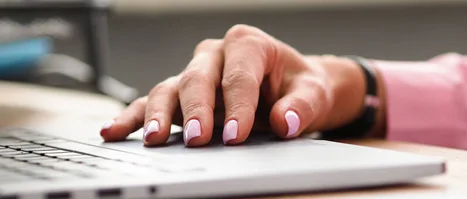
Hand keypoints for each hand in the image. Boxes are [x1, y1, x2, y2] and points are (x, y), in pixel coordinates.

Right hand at [99, 24, 383, 146]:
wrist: (292, 88)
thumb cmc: (300, 87)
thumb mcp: (313, 94)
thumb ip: (301, 107)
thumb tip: (284, 122)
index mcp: (248, 45)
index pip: (239, 76)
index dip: (237, 106)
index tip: (235, 136)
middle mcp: (216, 55)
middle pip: (199, 79)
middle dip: (197, 111)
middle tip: (198, 139)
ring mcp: (195, 73)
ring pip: (170, 88)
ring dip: (158, 114)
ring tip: (153, 139)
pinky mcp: (181, 93)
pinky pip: (151, 102)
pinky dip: (133, 116)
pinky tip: (115, 131)